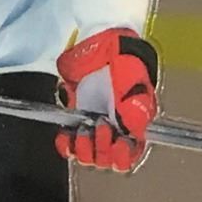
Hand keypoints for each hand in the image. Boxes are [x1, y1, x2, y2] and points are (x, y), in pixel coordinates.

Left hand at [56, 29, 157, 171]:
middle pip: (108, 159)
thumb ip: (136, 105)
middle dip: (103, 148)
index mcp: (135, 122)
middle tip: (100, 126)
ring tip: (84, 129)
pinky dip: (65, 144)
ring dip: (84, 148)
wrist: (100, 41)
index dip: (124, 155)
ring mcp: (93, 125)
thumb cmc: (122, 56)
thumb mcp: (133, 78)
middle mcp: (115, 128)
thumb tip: (135, 129)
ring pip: (88, 156)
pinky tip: (66, 135)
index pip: (131, 154)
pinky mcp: (74, 120)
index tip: (118, 142)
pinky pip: (68, 144)